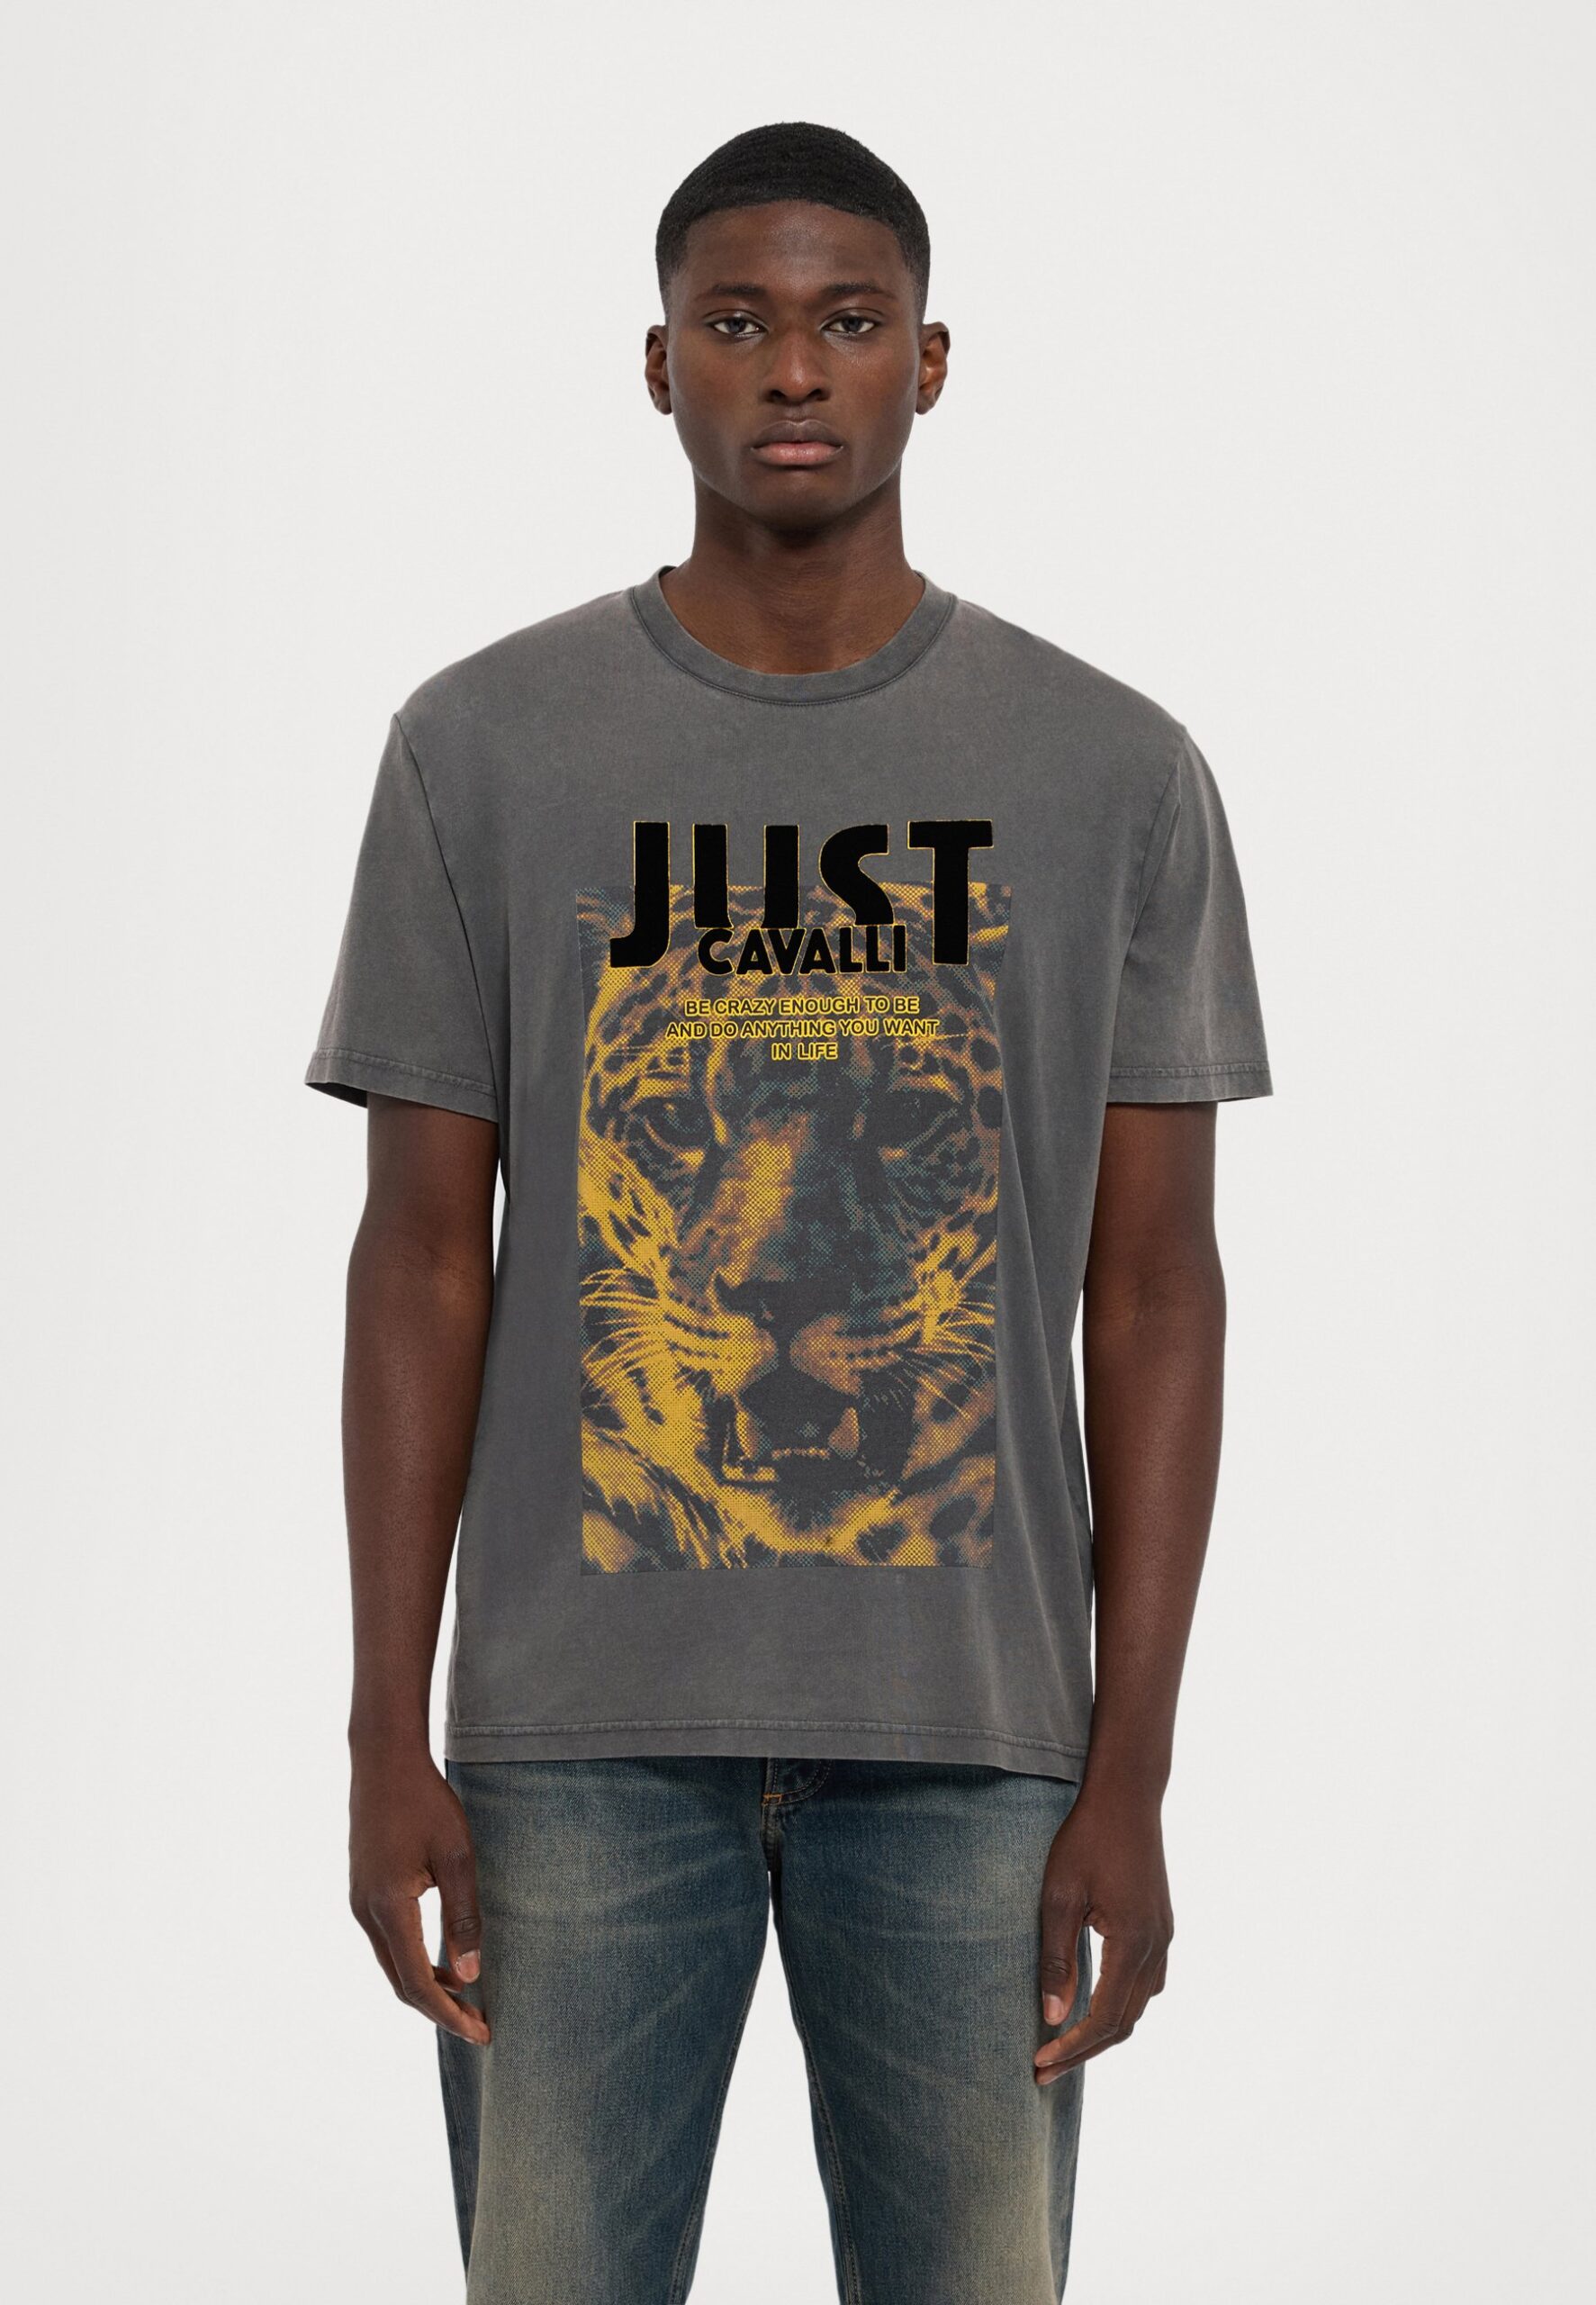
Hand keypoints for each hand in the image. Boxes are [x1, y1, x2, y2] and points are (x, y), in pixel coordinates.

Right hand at [349, 1747, 489, 2044]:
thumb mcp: (457, 1856)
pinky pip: (388, 1942)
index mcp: (388, 1909)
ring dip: (427, 1984)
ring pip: (392, 1964)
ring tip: (467, 1996)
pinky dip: (414, 1960)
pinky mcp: (363, 1891)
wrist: (384, 1761)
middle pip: (401, 1982)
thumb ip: (464, 1917)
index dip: (449, 2015)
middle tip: (479, 2024)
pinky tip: (443, 1958)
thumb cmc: (426, 1802)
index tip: (482, 2033)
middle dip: (440, 2009)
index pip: (418, 1983)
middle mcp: (365, 1913)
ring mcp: (359, 1903)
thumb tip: (470, 1976)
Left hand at [1034, 1786, 1171, 2083]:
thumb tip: (1054, 2018)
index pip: (1104, 2019)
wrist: (1126, 1797)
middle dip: (1084, 2050)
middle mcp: (1156, 1948)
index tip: (1040, 2062)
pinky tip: (1093, 2003)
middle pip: (1125, 2022)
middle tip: (1044, 2068)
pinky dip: (1120, 2005)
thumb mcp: (1059, 1897)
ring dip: (1104, 2031)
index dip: (1072, 2048)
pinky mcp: (1161, 1926)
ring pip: (1139, 2006)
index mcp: (1132, 1944)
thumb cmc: (1086, 1840)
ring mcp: (1164, 1938)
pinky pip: (1146, 1983)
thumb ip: (1058, 1959)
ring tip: (1065, 2045)